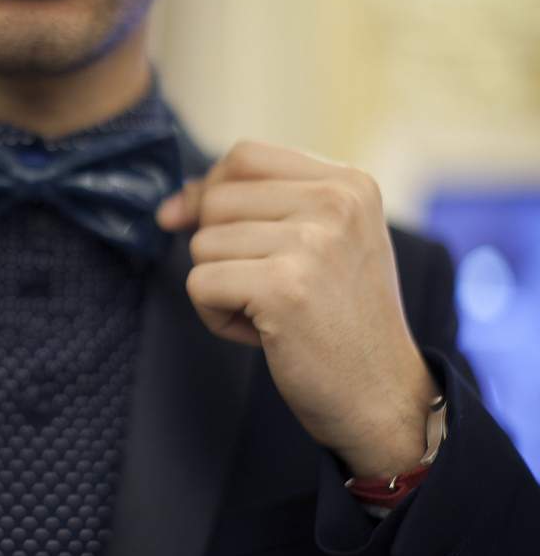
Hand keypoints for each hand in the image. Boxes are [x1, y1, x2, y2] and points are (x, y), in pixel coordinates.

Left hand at [157, 141, 439, 478]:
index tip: (191, 223)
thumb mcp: (324, 244)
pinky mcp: (284, 287)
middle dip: (217, 249)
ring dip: (219, 289)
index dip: (208, 189)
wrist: (383, 399)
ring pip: (202, 244)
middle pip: (217, 199)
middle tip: (261, 291)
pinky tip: (261, 335)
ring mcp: (312, 243)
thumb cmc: (341, 323)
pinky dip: (216, 317)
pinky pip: (200, 285)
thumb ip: (262, 210)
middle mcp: (336, 203)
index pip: (245, 156)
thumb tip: (172, 208)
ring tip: (269, 315)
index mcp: (350, 184)